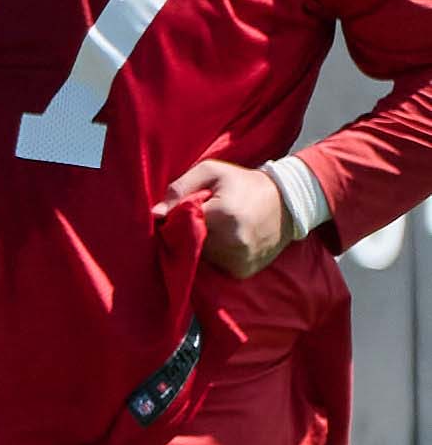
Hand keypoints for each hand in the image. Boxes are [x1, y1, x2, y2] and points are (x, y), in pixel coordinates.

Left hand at [167, 155, 306, 279]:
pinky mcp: (242, 271)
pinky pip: (214, 267)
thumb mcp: (211, 172)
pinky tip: (225, 241)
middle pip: (188, 244)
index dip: (176, 220)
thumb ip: (180, 188)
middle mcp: (233, 243)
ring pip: (200, 258)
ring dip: (200, 247)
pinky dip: (214, 257)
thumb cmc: (243, 183)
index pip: (180, 225)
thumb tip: (155, 214)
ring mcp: (239, 260)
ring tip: (216, 229)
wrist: (288, 202)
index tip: (182, 212)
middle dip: (186, 234)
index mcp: (223, 216)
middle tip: (202, 219)